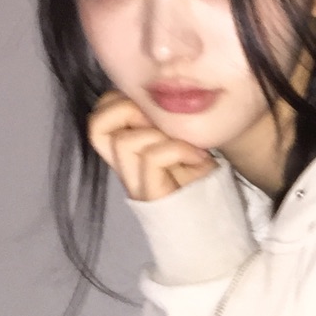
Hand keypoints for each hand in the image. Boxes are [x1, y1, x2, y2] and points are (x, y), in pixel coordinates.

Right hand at [87, 92, 216, 201]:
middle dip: (130, 109)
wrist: (219, 223)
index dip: (120, 100)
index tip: (156, 108)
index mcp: (129, 153)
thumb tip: (158, 92)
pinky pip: (151, 157)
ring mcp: (136, 184)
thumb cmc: (206, 181)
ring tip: (186, 145)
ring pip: (123, 141)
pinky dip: (178, 149)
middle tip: (164, 122)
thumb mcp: (184, 142)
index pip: (99, 115)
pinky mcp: (152, 197)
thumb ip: (165, 123)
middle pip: (96, 125)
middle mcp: (126, 169)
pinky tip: (199, 158)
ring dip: (159, 133)